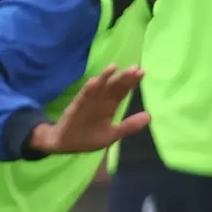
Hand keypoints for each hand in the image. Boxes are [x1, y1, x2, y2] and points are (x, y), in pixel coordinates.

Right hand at [28, 66, 147, 154]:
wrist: (63, 145)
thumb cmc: (88, 137)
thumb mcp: (112, 134)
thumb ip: (129, 126)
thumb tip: (149, 115)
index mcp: (109, 107)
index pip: (121, 91)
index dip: (131, 82)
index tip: (141, 72)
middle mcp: (99, 102)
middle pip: (112, 87)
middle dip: (123, 77)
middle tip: (135, 68)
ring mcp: (86, 104)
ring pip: (98, 88)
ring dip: (105, 78)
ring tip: (114, 67)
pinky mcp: (75, 109)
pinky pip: (82, 98)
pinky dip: (88, 90)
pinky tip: (94, 82)